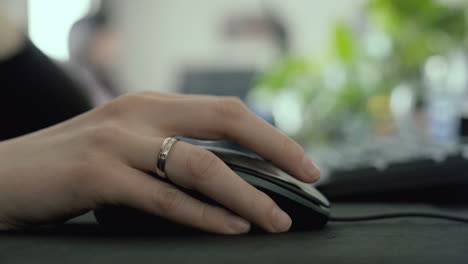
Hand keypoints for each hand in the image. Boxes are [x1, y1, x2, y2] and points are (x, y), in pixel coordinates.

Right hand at [0, 92, 319, 233]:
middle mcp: (140, 113)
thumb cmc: (70, 163)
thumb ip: (169, 150)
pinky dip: (203, 214)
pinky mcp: (98, 175)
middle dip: (277, 149)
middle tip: (310, 176)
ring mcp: (118, 142)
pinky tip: (231, 226)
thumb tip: (226, 175)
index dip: (269, 133)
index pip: (226, 110)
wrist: (4, 174)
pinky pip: (164, 196)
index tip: (301, 159)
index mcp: (152, 104)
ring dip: (246, 194)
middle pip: (226, 121)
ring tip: (275, 219)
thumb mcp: (127, 145)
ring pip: (201, 164)